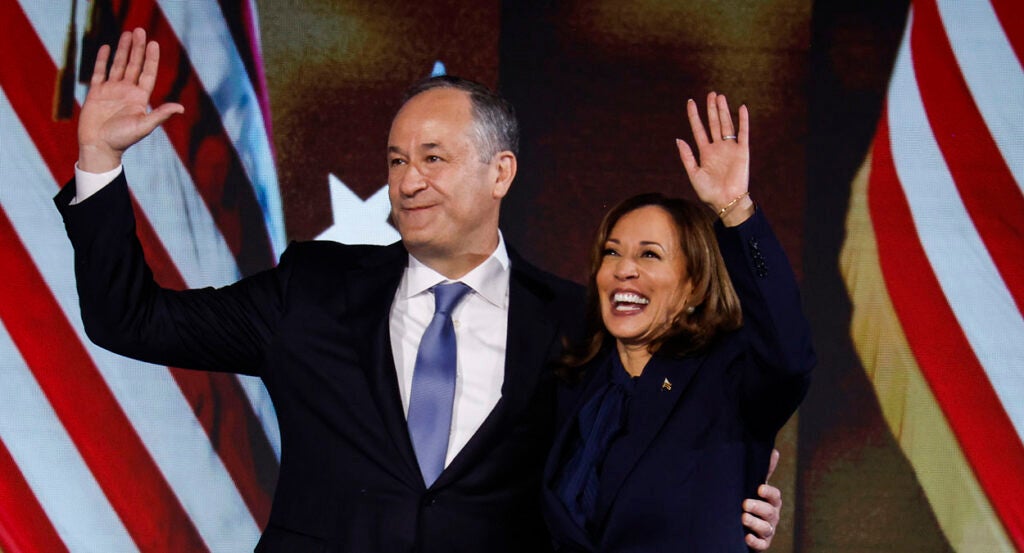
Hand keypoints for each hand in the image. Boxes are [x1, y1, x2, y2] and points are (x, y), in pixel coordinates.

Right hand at [78, 28, 183, 171]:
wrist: (99, 147)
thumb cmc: (122, 139)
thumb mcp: (143, 126)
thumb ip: (160, 115)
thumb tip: (180, 108)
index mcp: (140, 98)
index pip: (147, 73)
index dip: (151, 59)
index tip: (154, 43)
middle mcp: (127, 92)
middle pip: (134, 65)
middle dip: (137, 48)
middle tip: (139, 30)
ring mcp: (111, 91)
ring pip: (118, 65)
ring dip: (123, 50)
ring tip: (127, 34)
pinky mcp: (96, 93)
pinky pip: (100, 72)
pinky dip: (103, 60)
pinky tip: (107, 48)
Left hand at [675, 92, 752, 225]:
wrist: (726, 201)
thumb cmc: (709, 192)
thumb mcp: (694, 174)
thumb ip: (687, 156)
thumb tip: (678, 139)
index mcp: (705, 152)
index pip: (698, 129)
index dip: (694, 116)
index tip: (690, 102)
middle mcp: (717, 148)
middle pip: (714, 123)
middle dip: (711, 109)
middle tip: (711, 94)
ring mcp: (730, 148)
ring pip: (726, 124)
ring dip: (723, 110)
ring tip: (720, 97)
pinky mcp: (742, 151)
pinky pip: (743, 132)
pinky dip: (743, 120)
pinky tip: (741, 108)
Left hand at [742, 448, 781, 550]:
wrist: (745, 526)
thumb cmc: (752, 500)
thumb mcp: (756, 485)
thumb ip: (764, 471)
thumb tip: (775, 451)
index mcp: (771, 501)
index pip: (775, 496)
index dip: (769, 492)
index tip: (759, 488)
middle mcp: (772, 516)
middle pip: (770, 512)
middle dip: (758, 507)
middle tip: (745, 504)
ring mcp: (768, 530)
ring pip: (766, 528)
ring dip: (755, 523)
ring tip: (743, 517)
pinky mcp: (762, 543)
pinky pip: (761, 545)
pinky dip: (755, 542)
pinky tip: (746, 537)